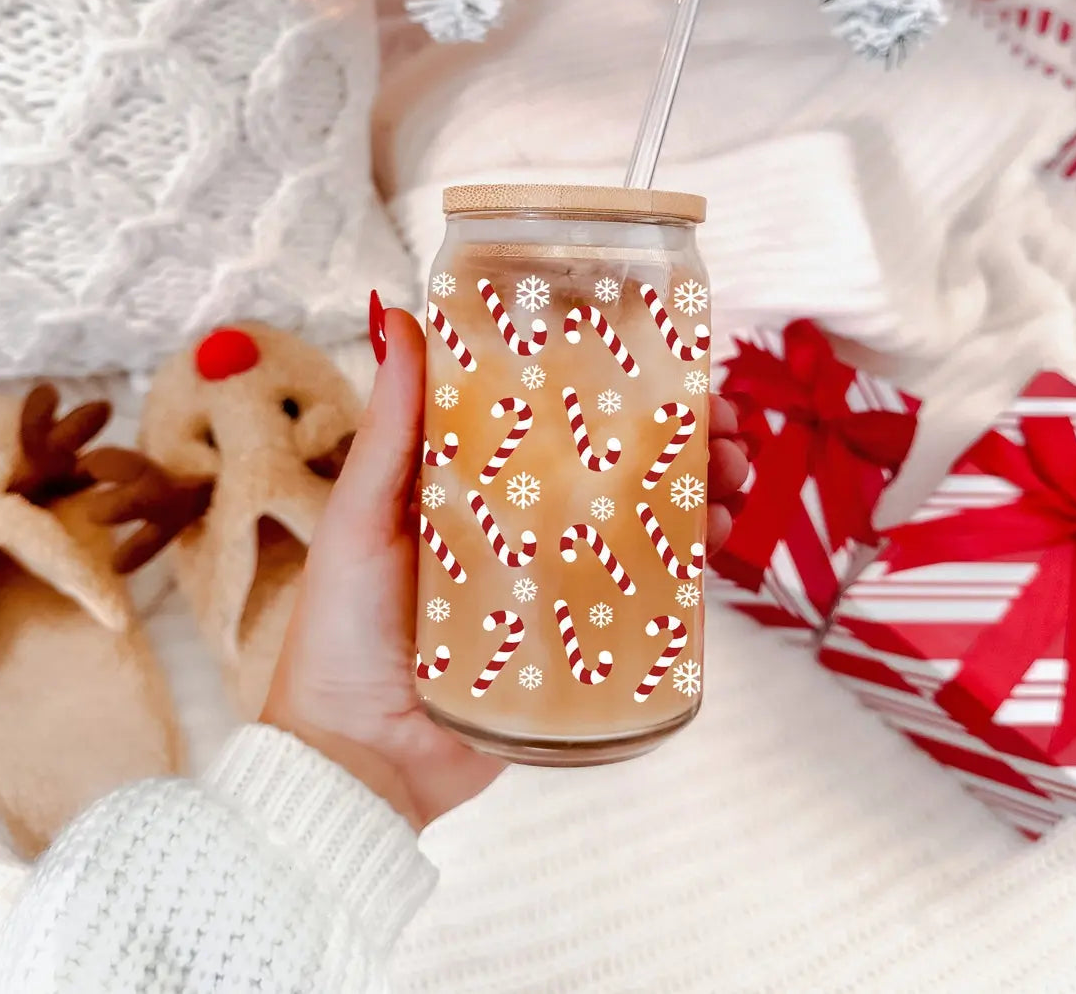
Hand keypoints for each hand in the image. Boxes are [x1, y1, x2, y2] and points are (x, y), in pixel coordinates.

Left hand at [263, 306, 748, 830]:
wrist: (358, 758)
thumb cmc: (340, 629)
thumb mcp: (362, 517)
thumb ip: (390, 429)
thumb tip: (398, 316)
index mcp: (474, 485)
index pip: (555, 419)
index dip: (612, 386)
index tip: (663, 358)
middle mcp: (523, 527)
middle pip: (613, 467)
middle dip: (678, 437)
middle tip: (726, 419)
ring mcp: (556, 584)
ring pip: (641, 523)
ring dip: (696, 490)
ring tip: (735, 470)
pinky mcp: (577, 642)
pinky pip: (641, 597)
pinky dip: (686, 564)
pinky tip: (716, 539)